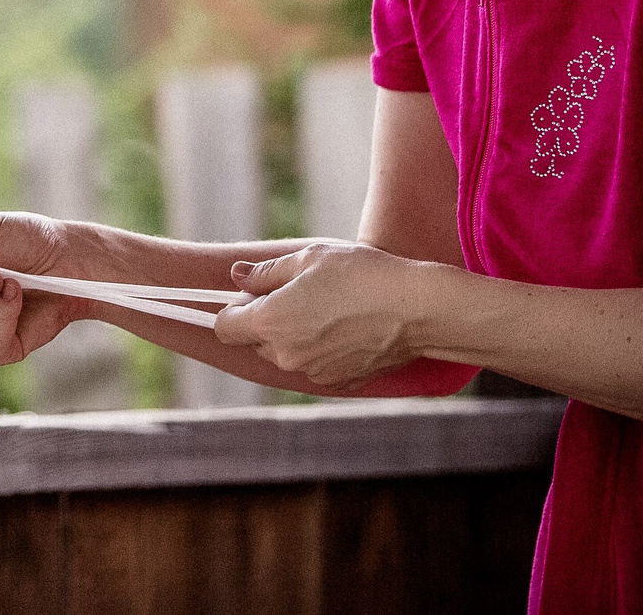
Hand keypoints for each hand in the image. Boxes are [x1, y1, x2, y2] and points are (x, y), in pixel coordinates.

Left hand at [210, 243, 432, 387]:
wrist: (418, 309)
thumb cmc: (361, 276)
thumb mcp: (307, 259)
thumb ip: (265, 273)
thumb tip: (236, 276)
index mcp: (270, 323)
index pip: (224, 327)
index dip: (234, 309)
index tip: (255, 294)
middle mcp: (286, 355)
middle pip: (255, 341)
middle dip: (266, 320)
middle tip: (298, 294)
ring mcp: (314, 373)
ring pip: (286, 354)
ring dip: (294, 336)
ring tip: (327, 309)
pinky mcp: (340, 383)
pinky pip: (315, 366)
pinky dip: (320, 350)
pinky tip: (344, 327)